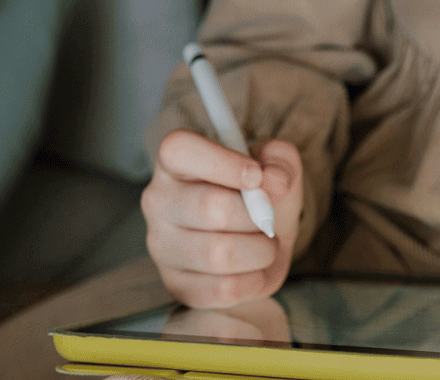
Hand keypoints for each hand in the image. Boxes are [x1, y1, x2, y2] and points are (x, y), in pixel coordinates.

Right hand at [142, 129, 302, 307]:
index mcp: (174, 161)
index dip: (223, 162)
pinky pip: (221, 289)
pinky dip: (253, 280)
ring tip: (267, 244)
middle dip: (256, 216)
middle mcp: (158, 200)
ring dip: (260, 250)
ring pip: (218, 254)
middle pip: (211, 207)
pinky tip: (255, 268)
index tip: (256, 176)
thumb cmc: (258, 195)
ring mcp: (161, 245)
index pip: (180, 150)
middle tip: (270, 219)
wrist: (257, 237)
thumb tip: (275, 179)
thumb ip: (281, 161)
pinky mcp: (175, 283)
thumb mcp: (276, 166)